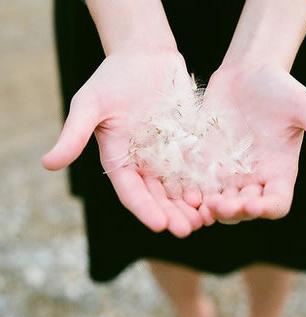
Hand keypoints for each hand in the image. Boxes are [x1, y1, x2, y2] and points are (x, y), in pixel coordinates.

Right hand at [42, 51, 203, 236]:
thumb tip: (47, 164)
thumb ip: (74, 134)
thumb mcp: (90, 104)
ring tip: (206, 218)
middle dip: (171, 214)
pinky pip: (196, 166)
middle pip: (158, 195)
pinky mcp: (186, 144)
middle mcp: (143, 163)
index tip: (160, 225)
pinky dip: (205, 182)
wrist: (144, 56)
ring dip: (190, 205)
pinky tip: (217, 192)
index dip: (144, 209)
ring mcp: (166, 154)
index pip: (131, 191)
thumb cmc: (113, 78)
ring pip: (179, 187)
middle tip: (187, 229)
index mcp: (119, 160)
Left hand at [198, 65, 305, 223]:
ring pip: (220, 201)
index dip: (266, 209)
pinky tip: (187, 193)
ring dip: (212, 208)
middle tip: (221, 206)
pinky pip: (200, 184)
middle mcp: (253, 177)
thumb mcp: (302, 105)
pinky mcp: (207, 162)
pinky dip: (195, 193)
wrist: (245, 75)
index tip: (254, 205)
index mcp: (278, 171)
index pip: (276, 203)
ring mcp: (228, 171)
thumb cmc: (278, 87)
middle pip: (244, 208)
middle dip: (234, 212)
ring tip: (203, 204)